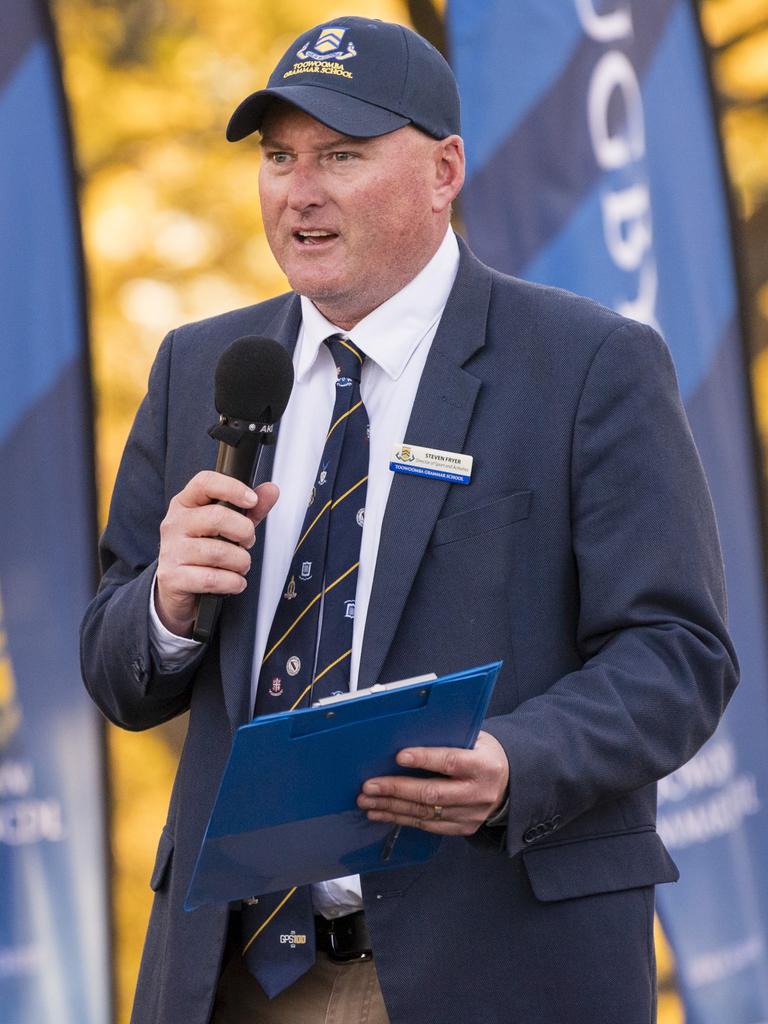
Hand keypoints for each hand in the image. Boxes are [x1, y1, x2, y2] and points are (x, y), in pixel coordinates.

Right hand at [155, 471, 278, 635]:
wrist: (176, 586)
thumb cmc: (202, 552)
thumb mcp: (226, 527)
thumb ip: (250, 510)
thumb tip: (271, 490)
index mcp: (185, 504)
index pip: (205, 482)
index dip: (232, 488)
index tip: (252, 500)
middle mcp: (174, 524)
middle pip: (216, 517)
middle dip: (244, 531)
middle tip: (248, 542)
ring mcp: (171, 551)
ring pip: (218, 552)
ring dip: (241, 562)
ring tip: (241, 565)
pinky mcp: (173, 577)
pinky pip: (212, 579)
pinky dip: (232, 582)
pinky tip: (234, 582)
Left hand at [357, 731, 508, 834]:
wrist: (509, 784)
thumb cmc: (484, 754)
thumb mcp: (476, 739)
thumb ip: (449, 738)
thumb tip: (409, 733)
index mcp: (484, 765)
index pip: (451, 762)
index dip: (425, 759)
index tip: (399, 756)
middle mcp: (478, 793)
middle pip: (432, 794)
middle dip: (397, 789)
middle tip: (370, 786)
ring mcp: (470, 815)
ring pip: (425, 813)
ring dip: (392, 807)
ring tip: (367, 801)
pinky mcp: (462, 828)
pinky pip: (427, 826)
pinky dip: (401, 819)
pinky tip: (382, 813)